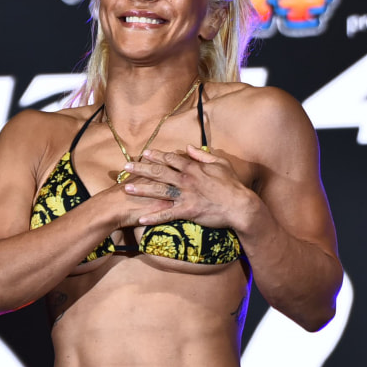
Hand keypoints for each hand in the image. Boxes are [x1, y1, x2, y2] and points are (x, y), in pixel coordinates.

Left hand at [122, 144, 248, 227]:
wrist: (240, 205)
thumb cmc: (232, 185)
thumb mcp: (220, 164)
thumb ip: (202, 155)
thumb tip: (189, 147)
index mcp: (193, 167)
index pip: (170, 159)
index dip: (156, 155)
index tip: (144, 153)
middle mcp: (186, 179)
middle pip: (159, 172)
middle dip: (141, 168)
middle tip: (126, 167)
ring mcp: (185, 195)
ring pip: (159, 191)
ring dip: (141, 189)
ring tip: (126, 188)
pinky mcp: (187, 211)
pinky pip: (167, 214)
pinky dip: (153, 218)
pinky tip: (141, 220)